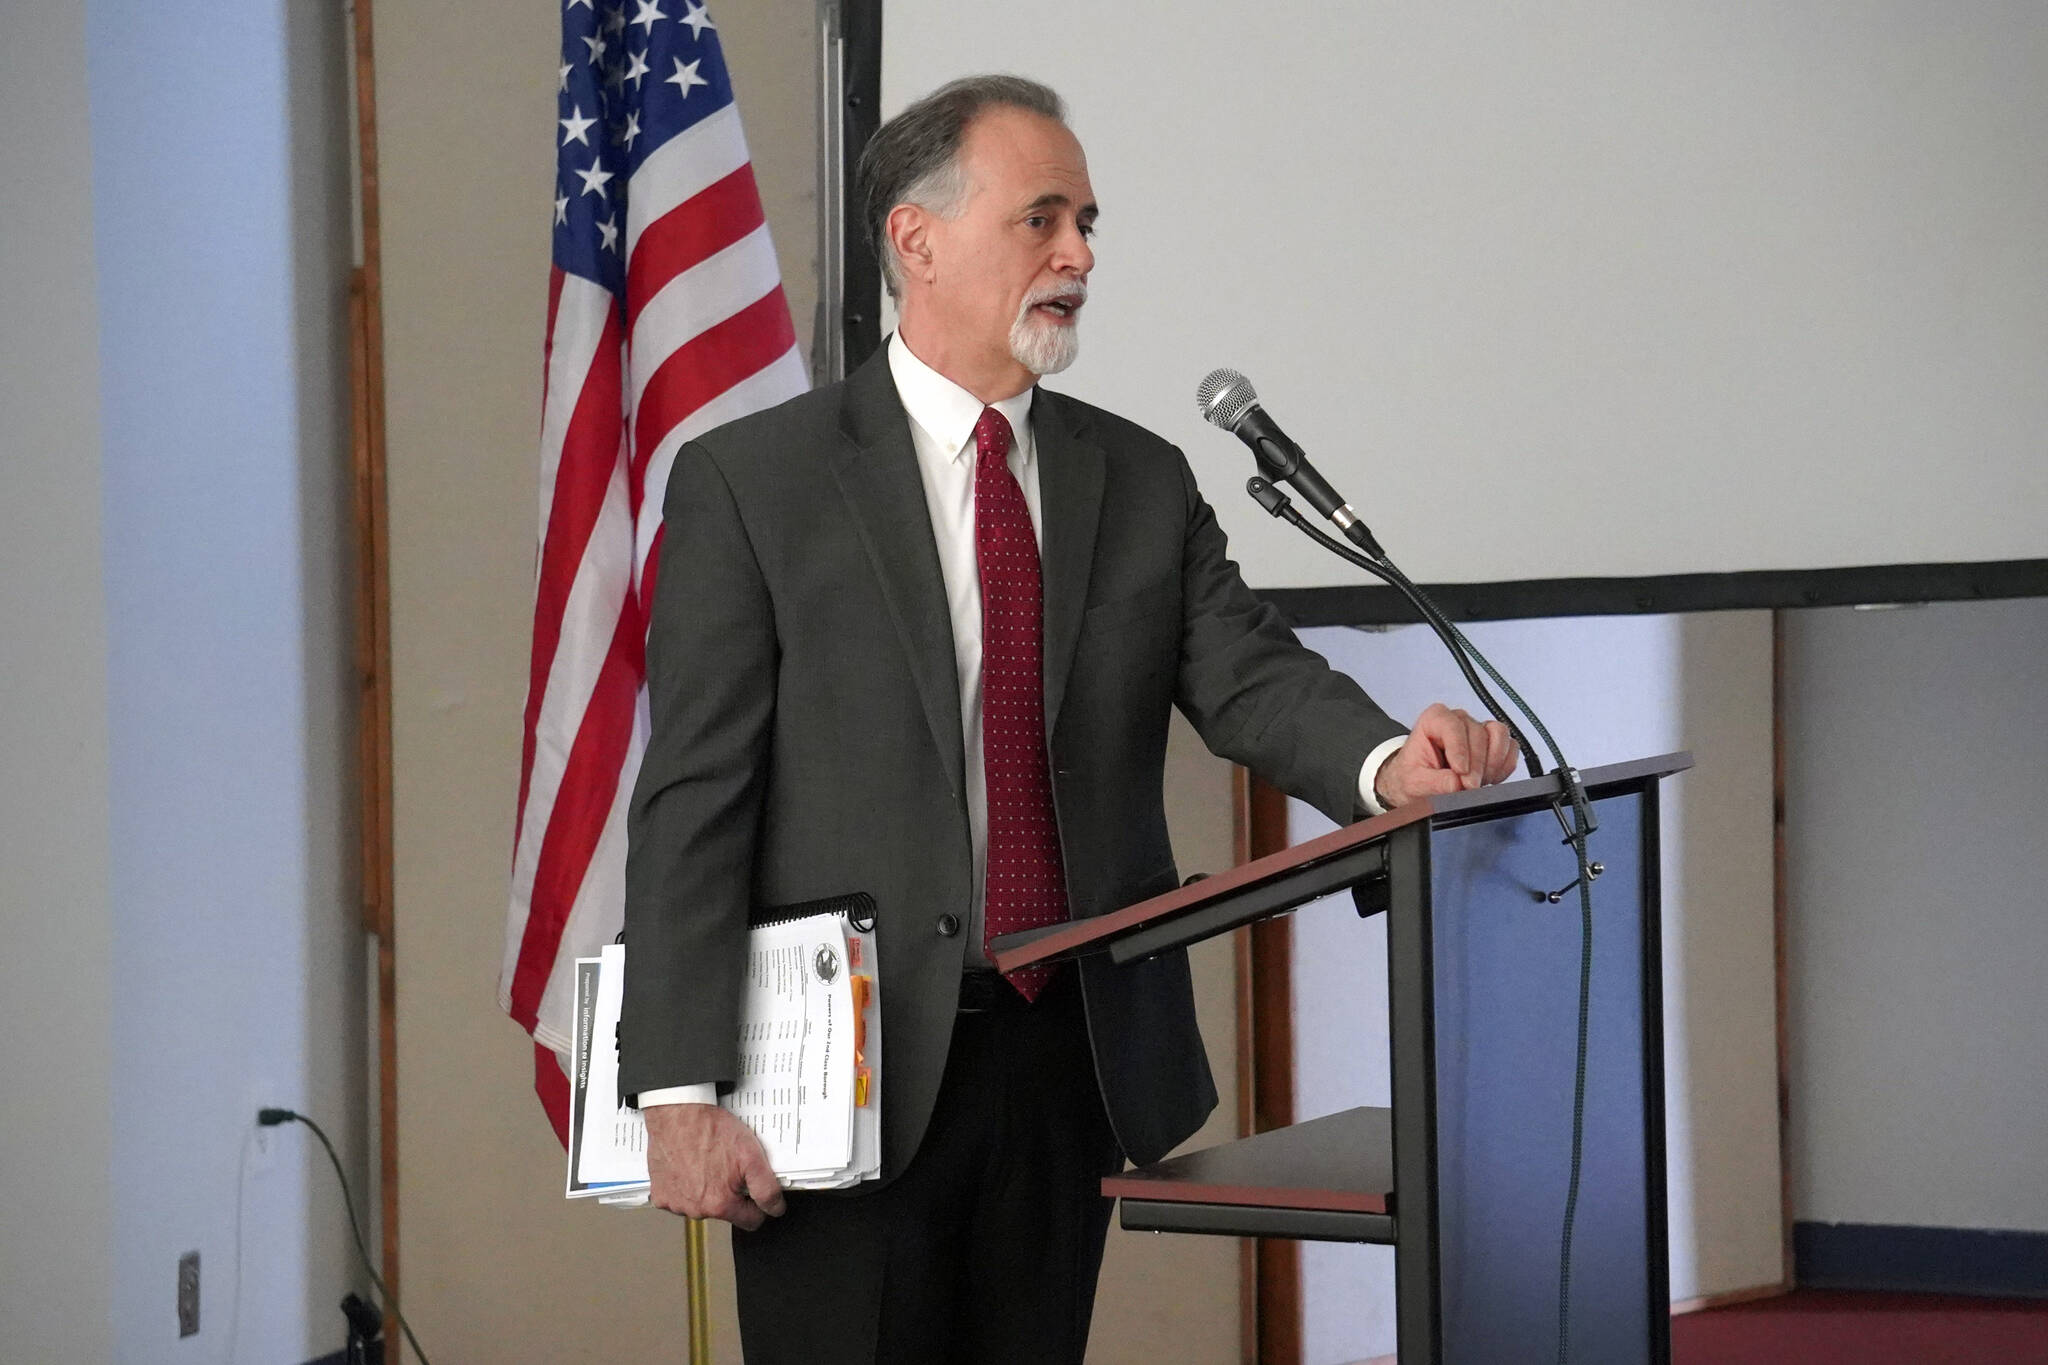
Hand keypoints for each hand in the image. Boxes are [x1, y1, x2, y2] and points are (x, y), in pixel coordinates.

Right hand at [643, 1101, 786, 1229]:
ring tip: (706, 1163)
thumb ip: (767, 1189)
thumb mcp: (752, 1155)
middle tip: (726, 1166)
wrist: (678, 1113)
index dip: (756, 1205)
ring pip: (700, 1205)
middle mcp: (696, 1210)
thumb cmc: (711, 1130)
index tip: (752, 1190)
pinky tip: (688, 1166)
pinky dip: (684, 1186)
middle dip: (729, 1193)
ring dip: (705, 1190)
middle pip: (724, 1211)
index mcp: (720, 1204)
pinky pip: (679, 1198)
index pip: (750, 1221)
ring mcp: (675, 1204)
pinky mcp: (660, 1194)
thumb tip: (775, 1209)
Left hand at [1374, 703, 1519, 808]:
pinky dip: (1504, 766)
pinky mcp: (1495, 742)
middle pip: (1478, 734)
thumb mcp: (1414, 782)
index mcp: (1434, 719)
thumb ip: (1434, 782)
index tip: (1460, 772)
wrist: (1421, 783)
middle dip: (1476, 765)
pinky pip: (1511, 748)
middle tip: (1470, 787)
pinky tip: (1490, 780)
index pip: (1453, 726)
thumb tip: (1457, 784)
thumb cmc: (1414, 776)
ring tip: (1479, 782)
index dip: (1459, 749)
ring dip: (1493, 763)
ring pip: (1499, 736)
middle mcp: (1458, 719)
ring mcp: (1479, 729)